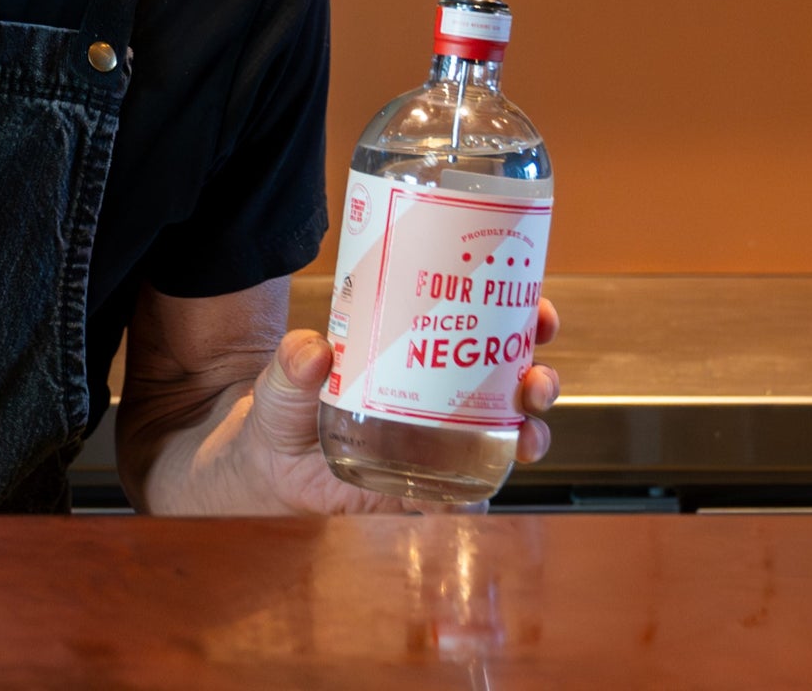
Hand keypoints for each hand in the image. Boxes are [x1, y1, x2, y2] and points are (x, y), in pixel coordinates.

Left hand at [222, 296, 562, 513]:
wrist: (270, 462)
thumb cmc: (288, 403)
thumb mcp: (286, 374)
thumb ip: (294, 361)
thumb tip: (314, 351)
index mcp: (424, 350)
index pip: (487, 325)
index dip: (525, 316)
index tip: (539, 313)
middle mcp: (443, 394)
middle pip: (512, 382)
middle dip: (540, 379)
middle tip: (535, 381)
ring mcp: (440, 441)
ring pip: (505, 436)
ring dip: (529, 436)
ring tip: (525, 439)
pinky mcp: (424, 486)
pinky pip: (463, 493)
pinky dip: (477, 496)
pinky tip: (476, 497)